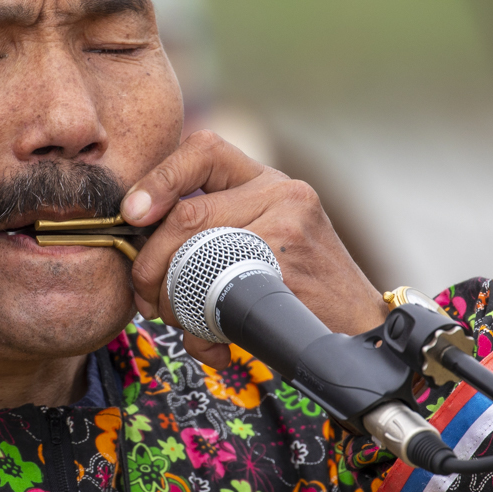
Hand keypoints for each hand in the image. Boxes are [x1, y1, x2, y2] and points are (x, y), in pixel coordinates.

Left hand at [122, 130, 386, 367]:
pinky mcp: (288, 267)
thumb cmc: (298, 293)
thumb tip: (138, 238)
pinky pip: (217, 293)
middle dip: (149, 263)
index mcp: (267, 181)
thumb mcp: (261, 244)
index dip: (159, 177)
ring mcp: (288, 226)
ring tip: (177, 321)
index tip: (133, 214)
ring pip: (194, 250)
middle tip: (146, 298)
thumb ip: (212, 230)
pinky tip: (209, 343)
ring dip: (168, 297)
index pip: (203, 149)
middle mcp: (281, 192)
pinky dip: (199, 327)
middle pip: (186, 212)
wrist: (359, 330)